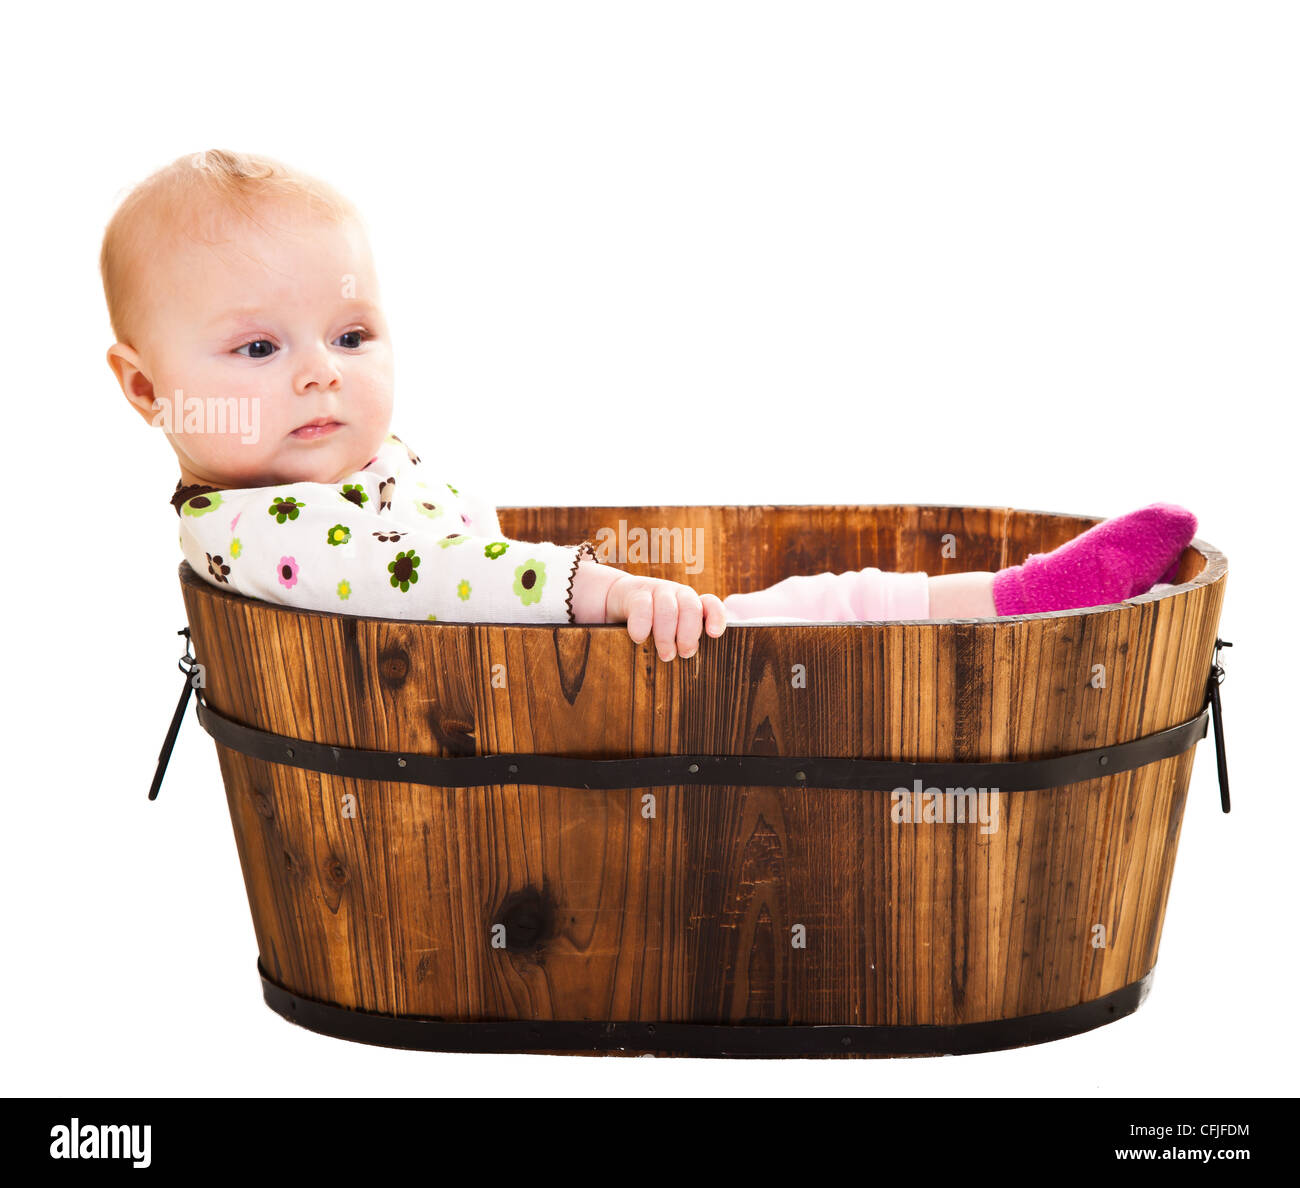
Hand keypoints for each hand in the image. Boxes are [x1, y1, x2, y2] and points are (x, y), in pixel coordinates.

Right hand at [570, 559, 726, 659]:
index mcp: (692, 604)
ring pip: (667, 608)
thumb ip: (685, 641)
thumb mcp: (673, 630)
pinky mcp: (635, 593)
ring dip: (667, 635)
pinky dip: (641, 625)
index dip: (716, 617)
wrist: (621, 599)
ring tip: (665, 655)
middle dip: (689, 633)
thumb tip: (700, 669)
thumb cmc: (652, 624)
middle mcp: (678, 594)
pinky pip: (641, 606)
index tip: (713, 634)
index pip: (710, 604)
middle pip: (691, 607)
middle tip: (684, 654)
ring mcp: (658, 591)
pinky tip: (639, 638)